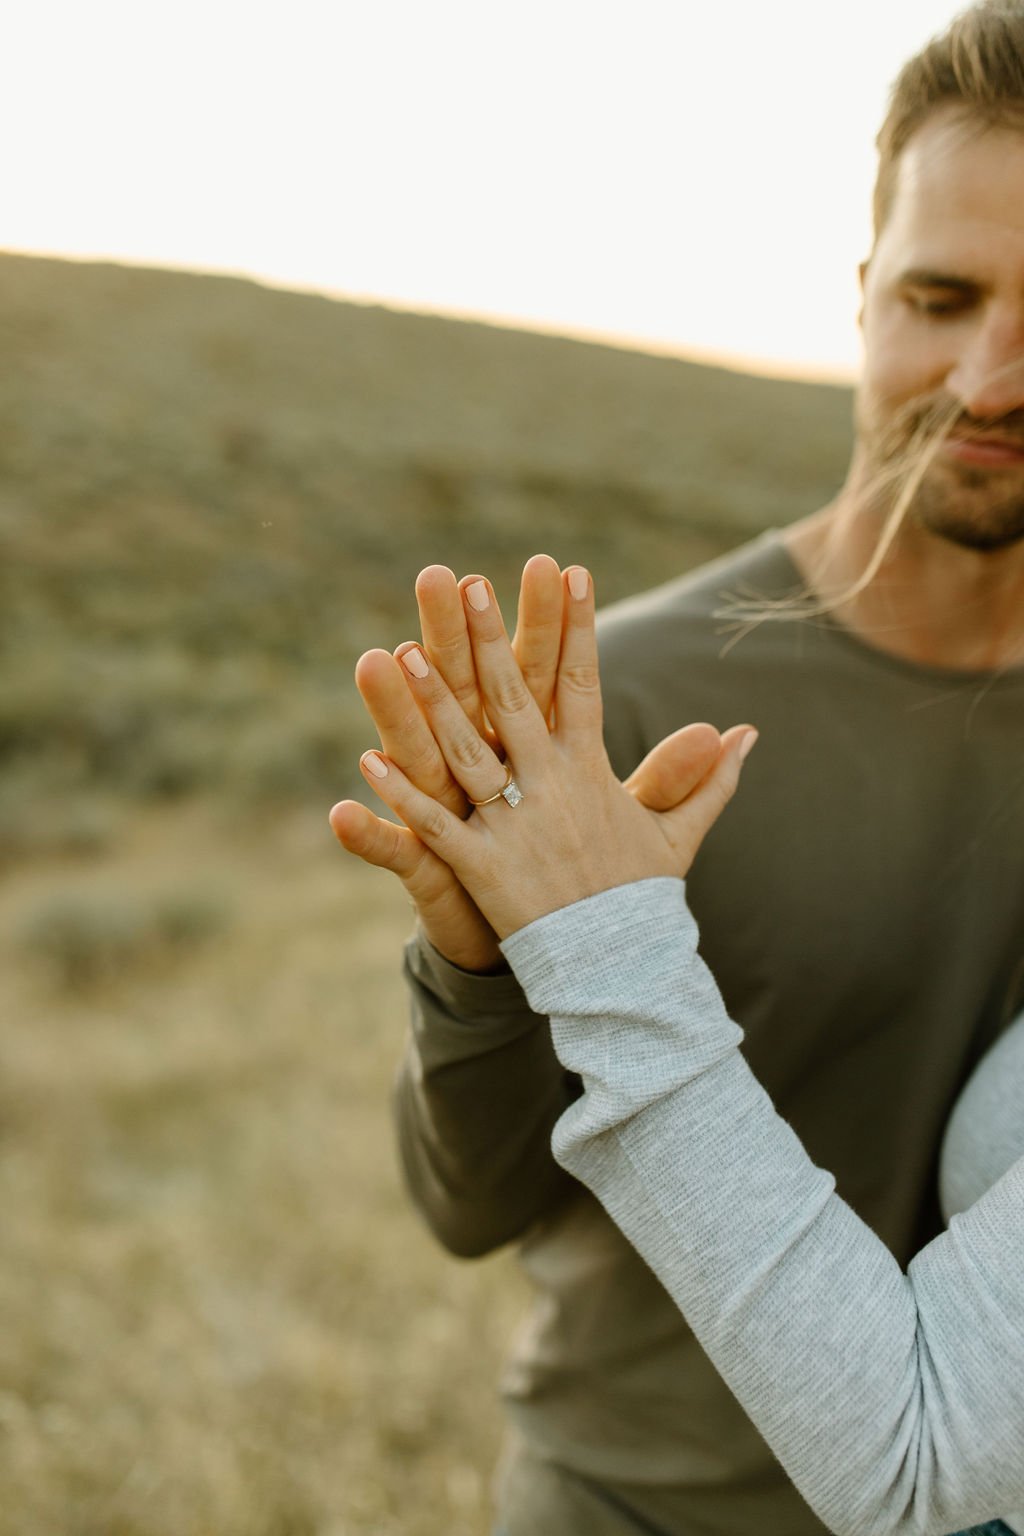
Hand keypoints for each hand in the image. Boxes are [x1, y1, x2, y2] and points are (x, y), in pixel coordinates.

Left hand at [350, 567, 754, 940]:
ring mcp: (514, 826)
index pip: (582, 683)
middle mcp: (550, 788)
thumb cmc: (642, 898)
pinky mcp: (483, 868)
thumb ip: (706, 779)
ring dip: (433, 703)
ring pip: (466, 752)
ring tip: (402, 651)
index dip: (575, 626)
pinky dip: (400, 796)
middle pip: (515, 700)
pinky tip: (366, 760)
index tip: (570, 571)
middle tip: (468, 583)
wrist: (620, 969)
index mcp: (591, 771)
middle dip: (491, 639)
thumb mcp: (677, 833)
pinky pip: (434, 826)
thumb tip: (747, 734)